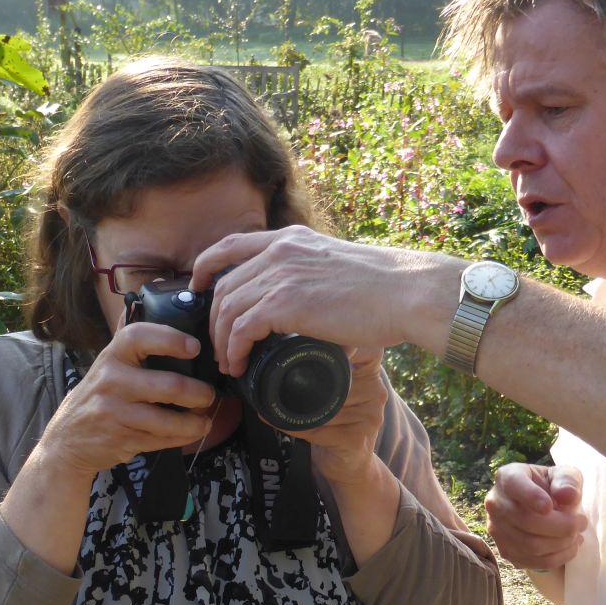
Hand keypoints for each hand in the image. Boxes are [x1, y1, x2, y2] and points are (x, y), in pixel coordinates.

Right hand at [34, 322, 219, 479]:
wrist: (66, 440)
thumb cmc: (98, 396)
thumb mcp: (107, 365)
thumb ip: (132, 347)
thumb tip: (164, 315)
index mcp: (111, 356)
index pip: (139, 337)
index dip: (171, 339)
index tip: (194, 347)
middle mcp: (111, 382)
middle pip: (169, 385)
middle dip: (199, 393)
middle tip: (209, 395)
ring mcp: (115, 413)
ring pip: (169, 420)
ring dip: (196, 422)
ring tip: (204, 420)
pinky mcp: (123, 439)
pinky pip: (163, 440)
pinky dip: (182, 437)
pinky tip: (190, 432)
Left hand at [190, 226, 442, 377]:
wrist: (406, 292)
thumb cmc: (386, 288)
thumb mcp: (338, 266)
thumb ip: (314, 276)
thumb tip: (309, 305)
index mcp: (292, 239)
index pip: (231, 244)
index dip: (206, 266)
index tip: (199, 286)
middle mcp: (280, 251)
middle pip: (224, 284)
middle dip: (214, 319)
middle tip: (219, 345)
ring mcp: (281, 275)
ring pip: (227, 308)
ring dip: (223, 341)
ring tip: (230, 363)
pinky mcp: (286, 303)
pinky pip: (242, 328)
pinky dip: (235, 350)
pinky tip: (240, 365)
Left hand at [288, 348, 389, 487]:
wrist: (350, 466)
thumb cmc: (339, 424)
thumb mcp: (341, 391)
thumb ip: (332, 369)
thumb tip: (290, 343)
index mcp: (371, 376)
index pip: (369, 350)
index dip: (349, 343)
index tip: (323, 341)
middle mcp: (375, 394)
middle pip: (337, 380)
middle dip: (308, 384)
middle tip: (281, 380)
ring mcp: (369, 417)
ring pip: (324, 405)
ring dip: (297, 408)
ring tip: (276, 405)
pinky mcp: (356, 439)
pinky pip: (318, 428)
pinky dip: (294, 426)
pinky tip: (279, 421)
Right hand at [485, 463, 586, 571]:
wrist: (541, 507)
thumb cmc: (553, 487)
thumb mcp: (564, 475)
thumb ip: (568, 480)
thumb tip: (569, 496)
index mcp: (507, 477)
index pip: (514, 485)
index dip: (531, 496)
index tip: (550, 506)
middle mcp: (495, 503)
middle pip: (526, 520)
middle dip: (561, 526)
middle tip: (582, 522)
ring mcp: (497, 530)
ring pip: (530, 545)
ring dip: (561, 543)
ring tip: (577, 535)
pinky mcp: (505, 552)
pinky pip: (533, 561)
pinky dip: (558, 558)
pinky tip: (570, 547)